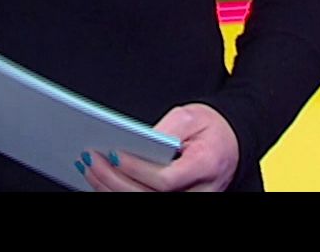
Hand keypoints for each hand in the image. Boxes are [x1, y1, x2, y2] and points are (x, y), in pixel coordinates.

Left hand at [82, 103, 239, 191]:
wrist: (230, 141)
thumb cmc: (210, 128)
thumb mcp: (189, 117)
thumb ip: (164, 130)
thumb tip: (136, 141)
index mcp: (206, 166)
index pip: (166, 179)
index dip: (136, 169)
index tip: (112, 155)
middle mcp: (200, 191)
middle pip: (151, 196)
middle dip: (114, 180)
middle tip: (91, 160)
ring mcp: (190, 199)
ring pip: (147, 202)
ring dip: (112, 189)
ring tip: (90, 170)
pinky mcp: (178, 199)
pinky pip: (147, 200)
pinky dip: (120, 192)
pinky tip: (102, 181)